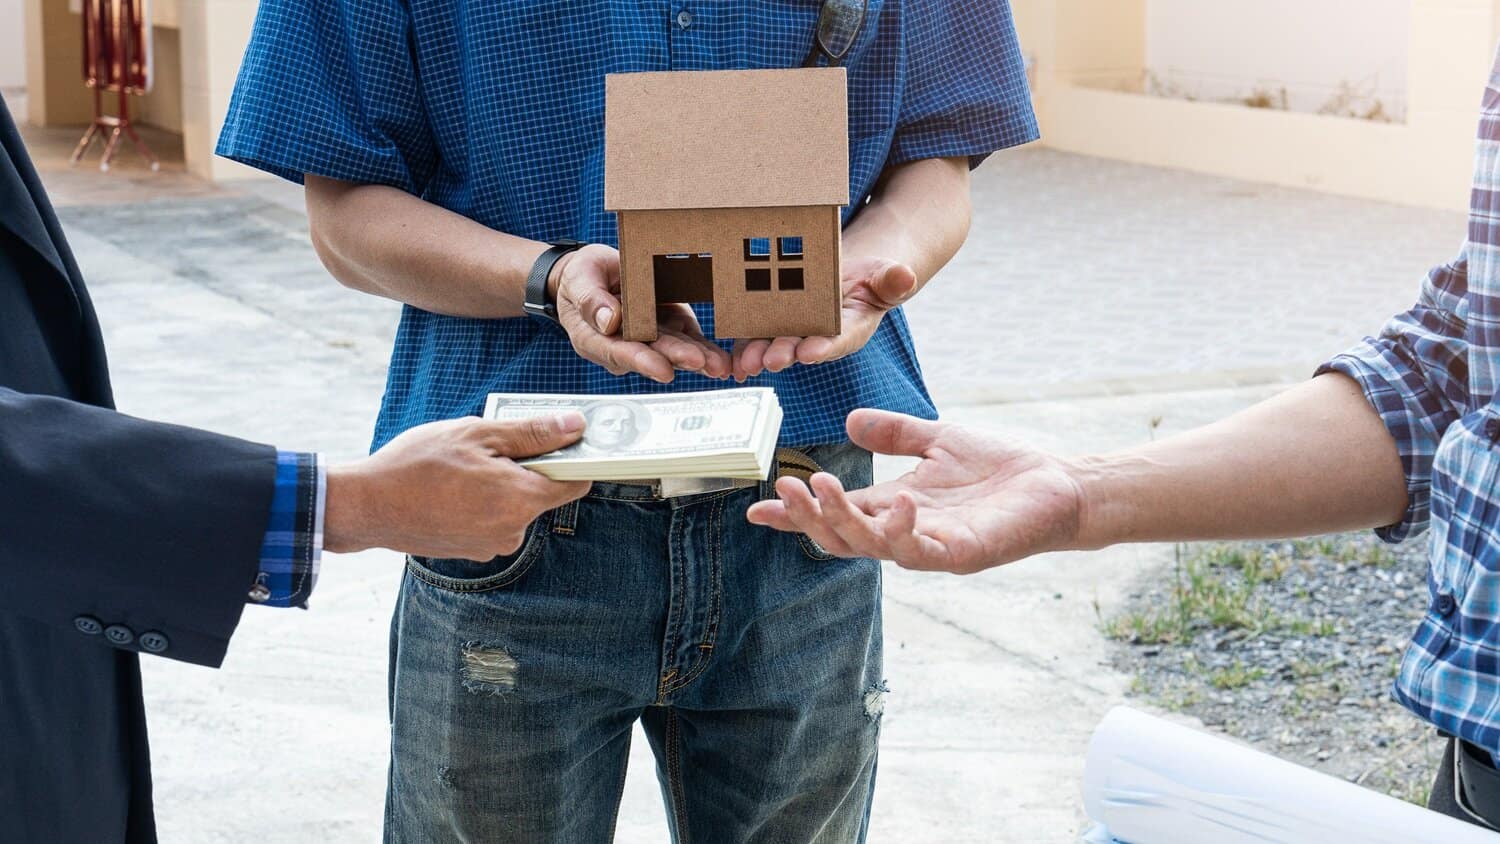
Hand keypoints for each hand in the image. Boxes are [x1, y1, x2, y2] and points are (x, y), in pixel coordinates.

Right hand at [324, 413, 592, 560]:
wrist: (366, 506)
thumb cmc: (417, 465)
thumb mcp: (477, 434)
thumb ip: (531, 433)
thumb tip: (575, 425)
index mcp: (522, 501)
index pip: (576, 482)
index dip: (572, 458)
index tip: (558, 440)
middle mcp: (513, 531)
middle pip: (541, 492)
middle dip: (524, 468)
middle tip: (487, 447)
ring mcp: (491, 545)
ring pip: (513, 506)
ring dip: (498, 485)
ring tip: (460, 469)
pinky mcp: (471, 551)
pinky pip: (490, 520)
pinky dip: (479, 503)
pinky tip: (450, 489)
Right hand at [551, 244, 730, 382]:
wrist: (596, 272)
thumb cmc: (582, 276)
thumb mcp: (579, 279)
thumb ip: (590, 300)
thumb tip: (609, 322)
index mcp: (596, 338)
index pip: (619, 352)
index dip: (642, 361)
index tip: (663, 369)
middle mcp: (625, 344)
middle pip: (653, 354)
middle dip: (678, 359)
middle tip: (700, 362)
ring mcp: (650, 338)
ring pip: (675, 352)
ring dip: (698, 359)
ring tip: (719, 365)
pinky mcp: (670, 329)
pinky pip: (689, 341)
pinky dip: (706, 350)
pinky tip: (723, 358)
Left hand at [732, 257, 916, 380]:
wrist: (847, 274)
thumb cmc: (870, 278)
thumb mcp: (885, 276)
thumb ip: (892, 281)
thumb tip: (907, 275)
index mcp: (849, 330)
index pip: (838, 341)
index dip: (825, 347)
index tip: (811, 352)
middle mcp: (819, 338)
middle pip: (801, 347)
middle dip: (785, 354)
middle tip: (772, 360)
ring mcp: (794, 334)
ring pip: (774, 345)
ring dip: (759, 355)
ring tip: (747, 362)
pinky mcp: (772, 327)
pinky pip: (755, 338)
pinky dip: (744, 350)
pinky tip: (732, 361)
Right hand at [746, 409, 1086, 573]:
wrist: (1058, 485)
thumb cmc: (1002, 468)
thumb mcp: (937, 439)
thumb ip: (895, 434)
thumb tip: (849, 420)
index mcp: (894, 509)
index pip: (836, 516)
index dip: (796, 516)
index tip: (757, 511)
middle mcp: (906, 534)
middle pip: (841, 537)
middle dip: (808, 517)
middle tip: (783, 489)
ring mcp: (932, 548)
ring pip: (870, 547)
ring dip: (841, 520)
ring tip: (821, 486)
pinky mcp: (962, 554)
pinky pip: (920, 551)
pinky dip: (901, 530)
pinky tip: (896, 501)